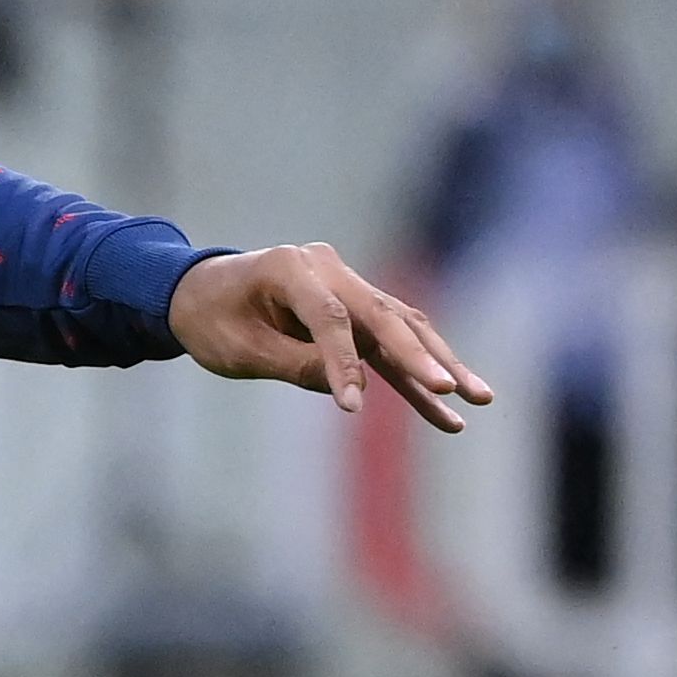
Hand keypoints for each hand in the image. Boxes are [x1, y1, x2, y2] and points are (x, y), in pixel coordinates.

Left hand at [170, 243, 490, 431]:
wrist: (199, 293)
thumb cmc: (210, 320)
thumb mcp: (239, 350)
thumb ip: (294, 364)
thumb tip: (354, 386)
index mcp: (288, 267)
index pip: (328, 318)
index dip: (343, 364)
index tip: (353, 408)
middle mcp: (327, 267)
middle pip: (383, 315)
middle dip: (423, 358)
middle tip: (457, 391)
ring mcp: (346, 284)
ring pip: (401, 327)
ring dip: (438, 364)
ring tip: (478, 399)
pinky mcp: (354, 308)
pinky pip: (390, 340)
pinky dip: (416, 371)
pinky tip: (447, 405)